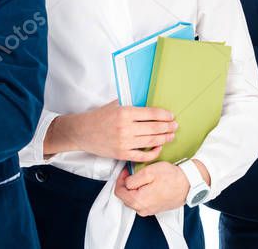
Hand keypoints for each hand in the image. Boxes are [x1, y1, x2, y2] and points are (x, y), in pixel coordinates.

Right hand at [45, 101, 176, 161]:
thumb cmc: (99, 117)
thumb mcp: (115, 104)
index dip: (164, 115)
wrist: (82, 132)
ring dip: (164, 138)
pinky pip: (142, 155)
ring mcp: (124, 142)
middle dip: (167, 127)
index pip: (151, 113)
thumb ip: (131, 104)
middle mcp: (125, 128)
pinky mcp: (121, 154)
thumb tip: (149, 101)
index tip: (171, 116)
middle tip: (175, 126)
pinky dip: (153, 153)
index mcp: (125, 112)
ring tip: (171, 135)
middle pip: (154, 128)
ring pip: (150, 141)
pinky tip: (159, 148)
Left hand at [114, 160, 203, 216]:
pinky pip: (143, 201)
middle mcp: (142, 209)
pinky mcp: (154, 209)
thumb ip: (133, 179)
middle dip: (127, 183)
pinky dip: (142, 192)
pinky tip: (150, 184)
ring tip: (143, 177)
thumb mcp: (149, 172)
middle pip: (125, 196)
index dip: (120, 178)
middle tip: (134, 172)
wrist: (189, 185)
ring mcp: (149, 210)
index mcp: (138, 201)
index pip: (118, 192)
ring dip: (135, 188)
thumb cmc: (172, 178)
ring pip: (134, 199)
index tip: (126, 171)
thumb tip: (126, 182)